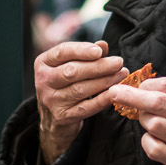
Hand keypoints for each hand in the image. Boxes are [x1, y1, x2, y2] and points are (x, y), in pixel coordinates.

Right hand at [35, 40, 124, 164]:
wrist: (52, 119)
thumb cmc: (64, 85)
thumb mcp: (69, 66)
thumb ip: (86, 55)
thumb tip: (103, 45)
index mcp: (43, 63)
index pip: (62, 52)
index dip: (82, 50)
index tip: (99, 50)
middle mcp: (43, 81)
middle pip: (72, 71)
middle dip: (98, 66)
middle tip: (118, 62)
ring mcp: (52, 101)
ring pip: (81, 89)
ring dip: (105, 81)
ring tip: (122, 74)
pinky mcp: (63, 117)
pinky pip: (87, 107)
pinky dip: (103, 99)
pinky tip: (115, 92)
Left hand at [109, 77, 165, 164]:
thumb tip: (146, 84)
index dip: (147, 84)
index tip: (134, 84)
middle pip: (158, 103)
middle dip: (132, 95)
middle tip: (115, 91)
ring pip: (152, 124)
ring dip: (144, 120)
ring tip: (150, 119)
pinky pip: (152, 147)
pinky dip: (147, 140)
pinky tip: (154, 137)